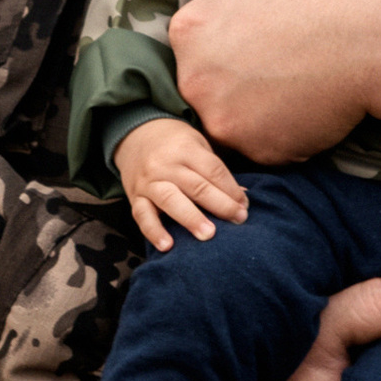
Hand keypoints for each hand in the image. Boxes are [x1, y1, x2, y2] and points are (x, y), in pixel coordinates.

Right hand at [117, 116, 250, 252]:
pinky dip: (154, 231)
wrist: (136, 135)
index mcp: (186, 148)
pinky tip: (167, 246)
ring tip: (208, 234)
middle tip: (238, 220)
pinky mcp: (135, 197)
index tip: (244, 206)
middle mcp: (166, 164)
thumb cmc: (176, 144)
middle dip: (220, 205)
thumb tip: (242, 199)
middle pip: (196, 186)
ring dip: (191, 219)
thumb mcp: (197, 145)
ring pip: (171, 200)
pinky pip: (142, 216)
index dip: (231, 190)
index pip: (213, 170)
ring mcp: (149, 181)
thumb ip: (215, 171)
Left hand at [169, 0, 380, 161]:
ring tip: (303, 95)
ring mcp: (225, 120)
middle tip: (281, 76)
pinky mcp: (262, 151)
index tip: (259, 53)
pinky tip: (318, 111)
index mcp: (190, 32)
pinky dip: (295, 138)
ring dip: (267, 117)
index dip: (232, 55)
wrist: (377, 26)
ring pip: (241, 126)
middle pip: (211, 93)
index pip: (200, 55)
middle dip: (242, 88)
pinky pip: (274, 150)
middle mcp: (195, 80)